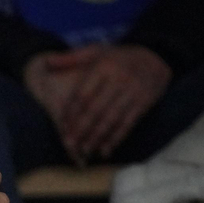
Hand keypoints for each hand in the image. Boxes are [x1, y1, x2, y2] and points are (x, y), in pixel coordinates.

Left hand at [26, 45, 171, 161]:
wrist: (157, 55)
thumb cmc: (118, 57)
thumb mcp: (96, 51)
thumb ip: (72, 58)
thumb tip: (47, 63)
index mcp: (103, 67)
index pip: (83, 94)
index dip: (71, 113)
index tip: (62, 127)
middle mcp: (120, 79)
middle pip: (96, 109)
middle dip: (81, 129)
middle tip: (69, 145)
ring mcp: (134, 91)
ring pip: (111, 118)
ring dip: (97, 137)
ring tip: (84, 151)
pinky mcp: (146, 101)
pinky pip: (129, 122)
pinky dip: (116, 138)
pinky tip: (105, 150)